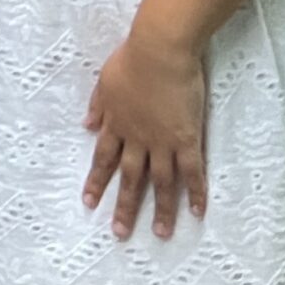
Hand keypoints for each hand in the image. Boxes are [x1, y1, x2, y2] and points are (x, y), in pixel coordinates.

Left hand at [83, 31, 208, 239]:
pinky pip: (193, 171)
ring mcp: (163, 141)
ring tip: (161, 234)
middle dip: (124, 207)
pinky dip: (195, 192)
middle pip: (130, 178)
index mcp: (115, 124)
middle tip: (120, 233)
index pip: (103, 159)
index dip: (97, 181)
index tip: (89, 202)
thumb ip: (97, 106)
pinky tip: (197, 212)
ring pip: (161, 182)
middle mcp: (137, 138)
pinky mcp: (188, 138)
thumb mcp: (104, 81)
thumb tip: (86, 126)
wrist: (160, 51)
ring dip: (161, 210)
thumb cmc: (132, 59)